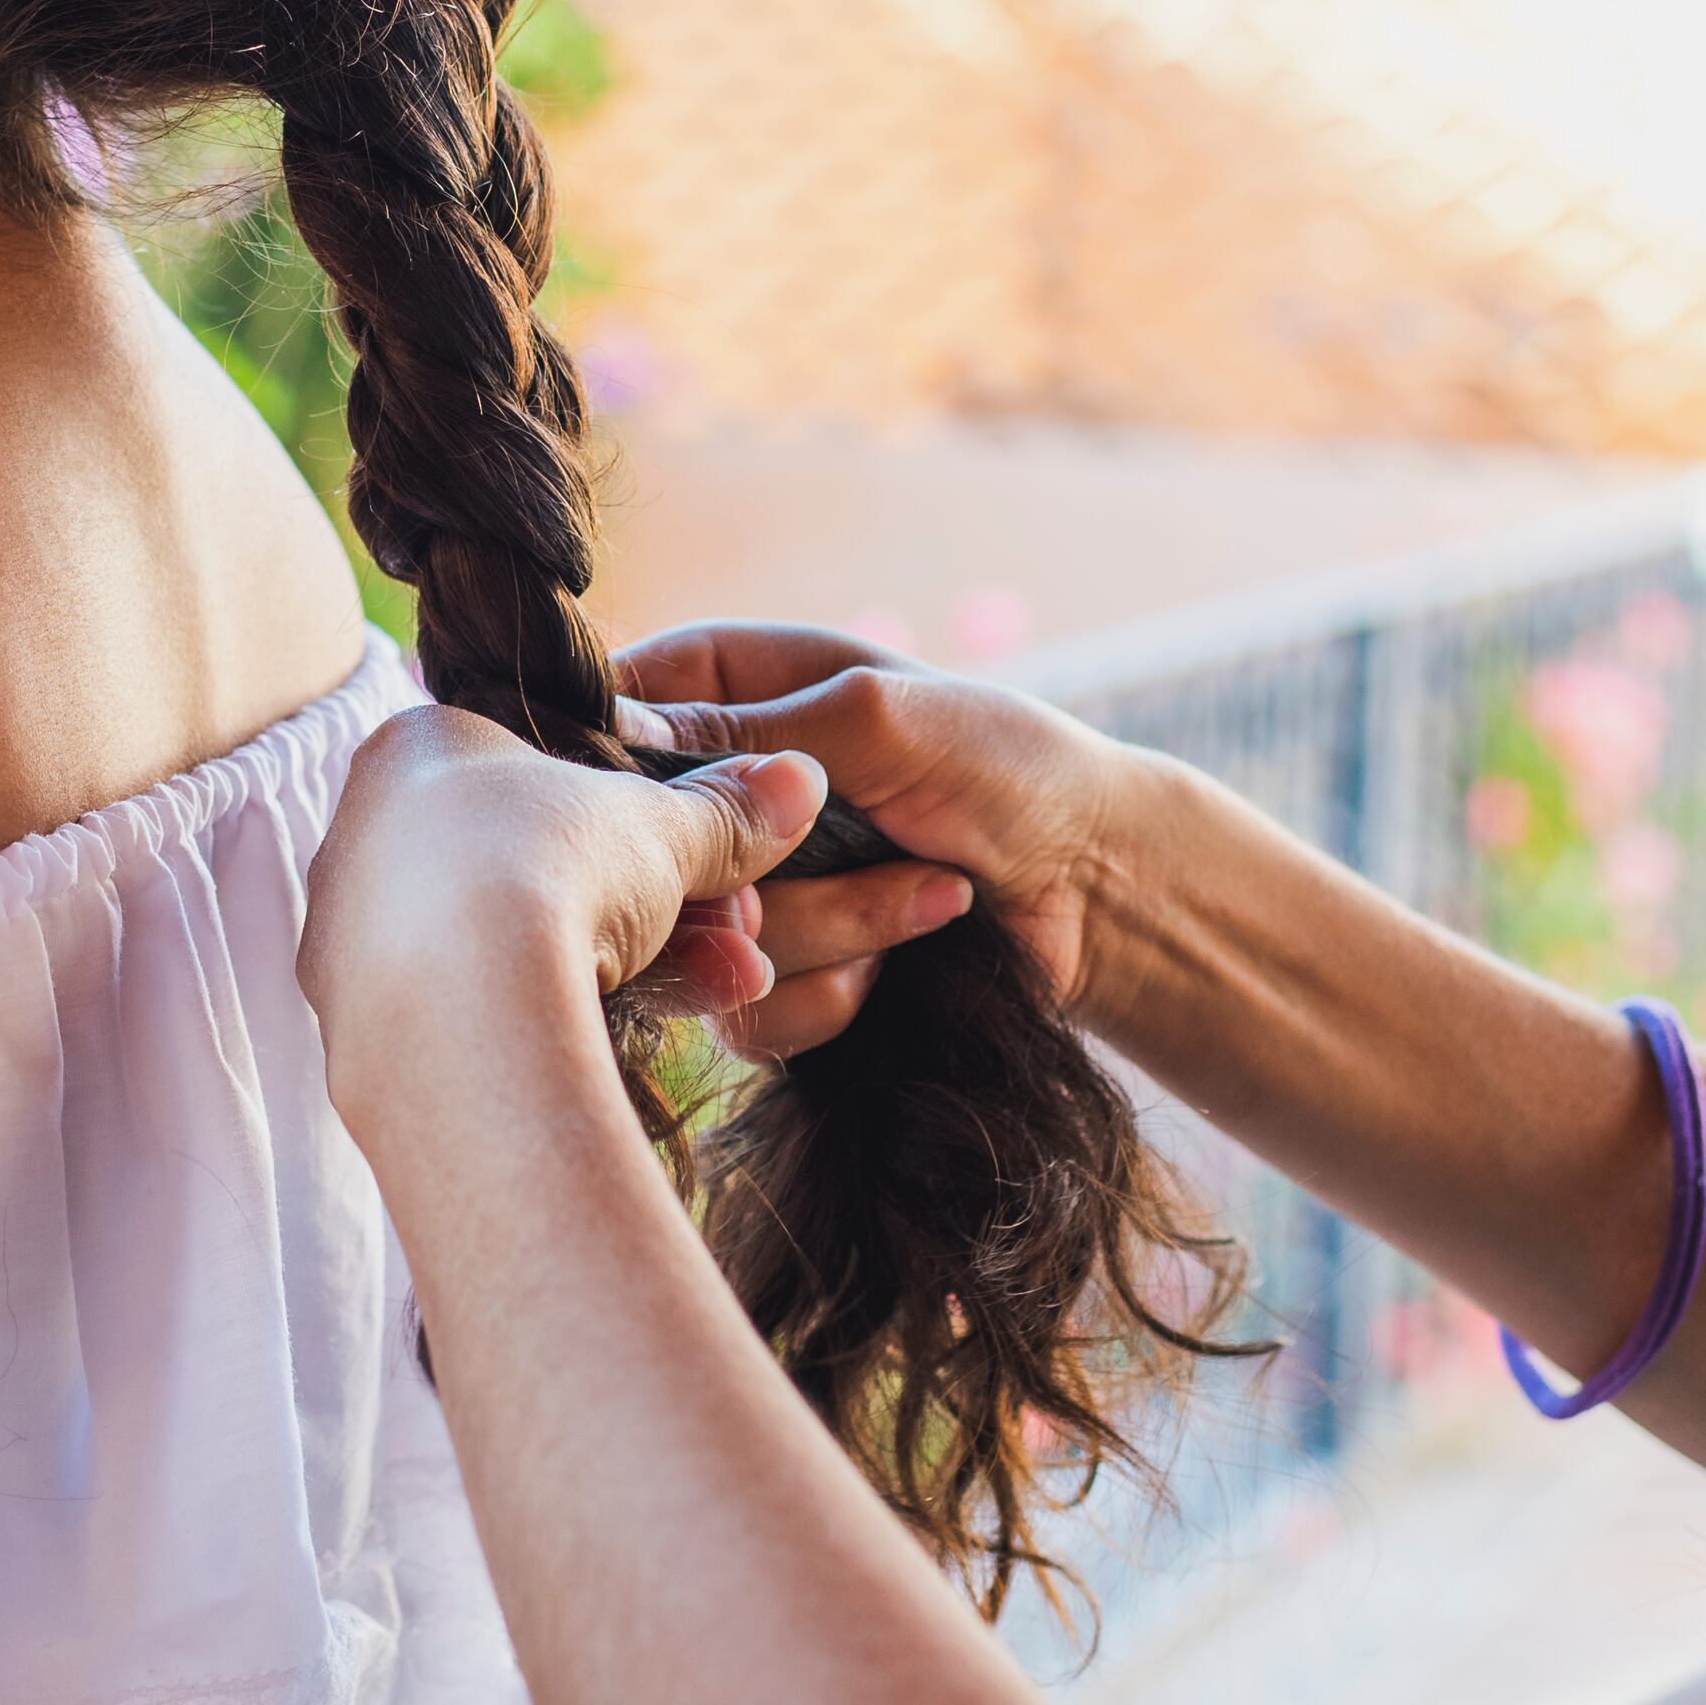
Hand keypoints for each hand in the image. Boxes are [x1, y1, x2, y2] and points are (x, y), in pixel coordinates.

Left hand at [301, 708, 850, 1114]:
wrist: (457, 1005)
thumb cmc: (545, 870)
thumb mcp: (660, 829)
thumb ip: (722, 810)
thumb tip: (795, 781)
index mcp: (417, 747)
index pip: (537, 775)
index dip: (635, 825)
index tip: (702, 866)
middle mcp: (365, 834)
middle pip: (534, 869)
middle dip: (651, 909)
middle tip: (732, 939)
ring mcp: (353, 937)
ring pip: (513, 947)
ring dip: (631, 964)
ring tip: (725, 986)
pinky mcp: (355, 1028)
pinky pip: (475, 1015)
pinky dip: (559, 1020)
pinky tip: (644, 1032)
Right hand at [611, 622, 1155, 1056]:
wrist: (1094, 887)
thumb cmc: (1005, 765)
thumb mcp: (882, 715)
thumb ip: (755, 731)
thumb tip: (627, 737)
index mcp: (727, 689)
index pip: (612, 705)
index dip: (615, 759)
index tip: (662, 799)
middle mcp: (715, 795)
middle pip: (640, 848)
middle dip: (736, 874)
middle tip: (807, 862)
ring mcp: (739, 892)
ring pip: (700, 941)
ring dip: (827, 927)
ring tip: (923, 888)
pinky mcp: (771, 983)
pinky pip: (746, 1015)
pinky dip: (833, 995)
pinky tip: (899, 960)